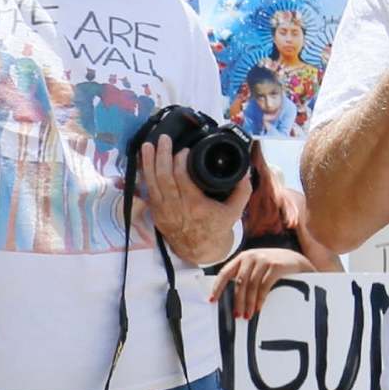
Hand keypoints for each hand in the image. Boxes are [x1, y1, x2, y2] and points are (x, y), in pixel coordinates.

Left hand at [138, 136, 251, 265]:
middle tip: (164, 139)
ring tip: (147, 145)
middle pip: (163, 177)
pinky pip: (147, 191)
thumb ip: (242, 190)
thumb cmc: (216, 227)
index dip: (180, 161)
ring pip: (152, 183)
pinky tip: (142, 162)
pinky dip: (144, 175)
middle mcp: (175, 207)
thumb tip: (246, 171)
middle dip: (162, 155)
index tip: (185, 150)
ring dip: (148, 162)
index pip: (182, 177)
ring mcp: (162, 210)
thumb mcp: (234, 211)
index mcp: (194, 205)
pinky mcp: (155, 212)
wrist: (199, 249)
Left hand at [211, 246, 315, 319]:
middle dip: (237, 301)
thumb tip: (230, 298)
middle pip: (239, 282)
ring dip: (248, 303)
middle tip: (236, 315)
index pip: (225, 273)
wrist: (296, 261)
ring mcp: (263, 260)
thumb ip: (244, 276)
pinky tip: (258, 308)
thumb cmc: (272, 267)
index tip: (212, 300)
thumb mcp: (255, 266)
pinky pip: (264, 286)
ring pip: (251, 286)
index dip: (217, 287)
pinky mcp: (275, 266)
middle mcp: (250, 257)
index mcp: (242, 257)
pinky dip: (260, 299)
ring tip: (247, 315)